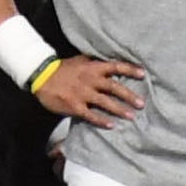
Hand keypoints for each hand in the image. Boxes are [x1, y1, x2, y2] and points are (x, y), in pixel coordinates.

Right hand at [33, 54, 147, 125]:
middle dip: (129, 95)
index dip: (130, 70)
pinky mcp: (75, 106)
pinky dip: (101, 120)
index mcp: (93, 67)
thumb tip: (112, 65)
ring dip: (119, 109)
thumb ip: (95, 63)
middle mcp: (90, 80)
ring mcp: (83, 94)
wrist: (42, 77)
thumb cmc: (63, 69)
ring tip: (132, 116)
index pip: (116, 66)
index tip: (143, 74)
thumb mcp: (80, 60)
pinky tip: (111, 125)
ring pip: (105, 102)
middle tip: (142, 103)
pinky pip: (91, 115)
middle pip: (114, 87)